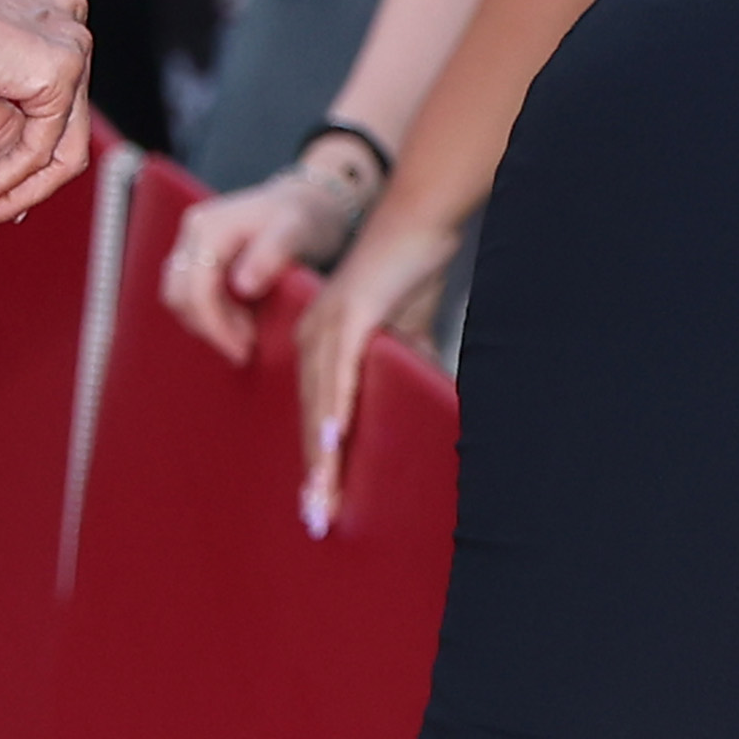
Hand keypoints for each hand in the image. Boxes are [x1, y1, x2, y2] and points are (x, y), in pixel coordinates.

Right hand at [0, 0, 97, 237]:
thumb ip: (2, 126)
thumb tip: (16, 179)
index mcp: (49, 19)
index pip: (53, 114)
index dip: (21, 169)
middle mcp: (69, 25)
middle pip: (63, 136)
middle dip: (16, 191)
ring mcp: (71, 44)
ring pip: (60, 153)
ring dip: (10, 196)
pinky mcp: (61, 69)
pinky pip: (37, 150)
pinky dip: (4, 183)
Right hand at [165, 142, 373, 357]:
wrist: (307, 202)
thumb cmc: (305, 217)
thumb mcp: (296, 232)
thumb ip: (270, 255)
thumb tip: (242, 287)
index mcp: (209, 228)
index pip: (196, 289)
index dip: (215, 326)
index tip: (243, 350)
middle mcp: (193, 232)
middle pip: (178, 295)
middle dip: (210, 327)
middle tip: (247, 346)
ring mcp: (191, 242)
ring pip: (180, 297)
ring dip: (208, 323)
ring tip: (248, 333)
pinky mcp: (198, 254)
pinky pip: (190, 292)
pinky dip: (210, 313)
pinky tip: (241, 320)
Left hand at [296, 200, 458, 533]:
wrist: (419, 218)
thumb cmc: (411, 273)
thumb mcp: (408, 335)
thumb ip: (408, 370)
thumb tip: (428, 405)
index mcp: (319, 344)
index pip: (314, 414)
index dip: (317, 462)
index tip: (319, 506)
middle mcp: (311, 337)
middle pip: (309, 417)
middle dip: (315, 474)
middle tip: (317, 520)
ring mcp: (326, 325)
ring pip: (320, 403)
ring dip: (322, 456)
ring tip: (324, 499)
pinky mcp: (350, 314)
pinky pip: (339, 372)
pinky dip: (336, 409)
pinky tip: (333, 444)